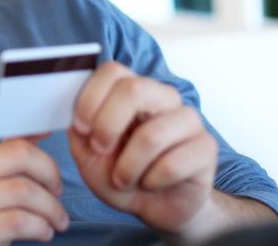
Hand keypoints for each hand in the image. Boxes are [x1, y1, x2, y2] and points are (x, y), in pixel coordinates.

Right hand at [0, 102, 68, 245]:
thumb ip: (4, 157)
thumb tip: (36, 129)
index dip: (22, 121)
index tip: (46, 132)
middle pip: (16, 152)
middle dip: (49, 170)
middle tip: (58, 189)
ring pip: (23, 189)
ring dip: (52, 206)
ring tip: (57, 218)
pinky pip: (19, 220)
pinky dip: (42, 227)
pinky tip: (44, 232)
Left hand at [69, 61, 217, 233]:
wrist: (154, 207)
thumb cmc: (120, 174)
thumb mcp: (87, 153)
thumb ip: (78, 128)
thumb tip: (71, 107)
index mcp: (132, 91)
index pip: (112, 70)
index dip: (90, 98)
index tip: (80, 127)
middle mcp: (162, 97)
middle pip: (134, 89)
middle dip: (107, 125)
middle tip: (100, 150)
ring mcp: (187, 120)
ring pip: (151, 135)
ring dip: (128, 166)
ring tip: (124, 179)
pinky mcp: (206, 147)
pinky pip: (172, 164)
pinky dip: (150, 182)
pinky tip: (150, 184)